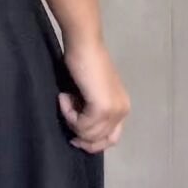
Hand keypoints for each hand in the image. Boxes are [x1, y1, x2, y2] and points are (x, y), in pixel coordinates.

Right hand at [58, 36, 129, 153]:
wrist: (84, 45)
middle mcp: (122, 111)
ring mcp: (114, 110)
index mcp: (122, 107)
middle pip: (100, 140)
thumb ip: (93, 112)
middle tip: (66, 118)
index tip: (74, 136)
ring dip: (71, 119)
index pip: (111, 138)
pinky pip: (81, 125)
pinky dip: (68, 113)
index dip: (91, 142)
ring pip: (88, 134)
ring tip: (66, 98)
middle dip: (80, 134)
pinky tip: (64, 96)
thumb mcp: (92, 94)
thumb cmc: (84, 63)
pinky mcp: (102, 108)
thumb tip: (82, 133)